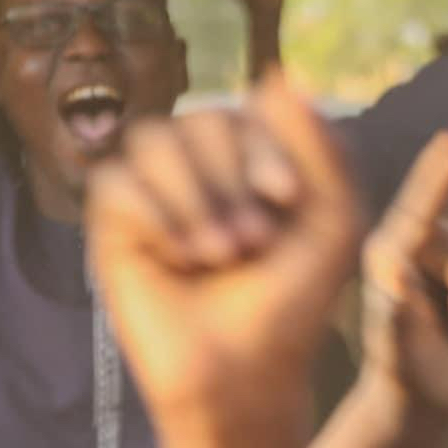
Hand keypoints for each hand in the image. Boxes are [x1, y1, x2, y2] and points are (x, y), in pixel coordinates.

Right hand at [86, 77, 354, 430]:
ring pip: (155, 139)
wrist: (247, 370)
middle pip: (200, 117)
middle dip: (230, 176)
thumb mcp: (332, 218)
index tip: (287, 198)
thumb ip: (318, 145)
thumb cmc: (295, 298)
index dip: (265, 144)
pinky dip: (155, 214)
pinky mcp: (115, 226)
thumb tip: (277, 76)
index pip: (249, 106)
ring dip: (194, 195)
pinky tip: (181, 257)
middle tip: (253, 242)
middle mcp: (204, 166)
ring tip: (220, 253)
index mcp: (256, 155)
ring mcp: (157, 192)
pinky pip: (115, 181)